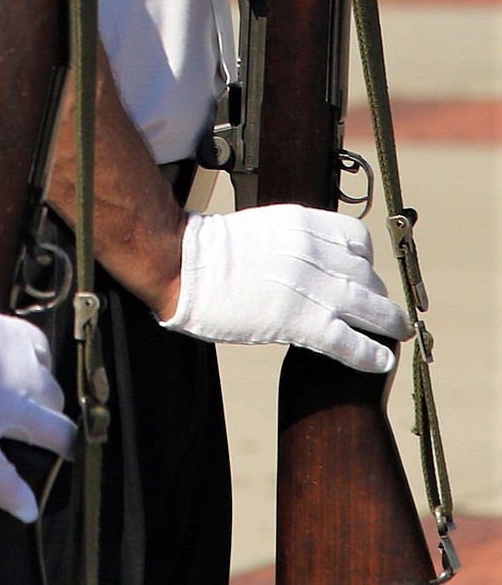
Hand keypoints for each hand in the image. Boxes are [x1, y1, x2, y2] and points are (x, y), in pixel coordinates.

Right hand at [160, 205, 410, 372]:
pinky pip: (350, 342)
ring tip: (399, 334)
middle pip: (368, 275)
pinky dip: (370, 354)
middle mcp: (315, 251)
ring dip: (389, 324)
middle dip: (379, 296)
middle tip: (385, 312)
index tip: (365, 275)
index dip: (366, 261)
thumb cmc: (211, 249)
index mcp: (303, 222)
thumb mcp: (262, 226)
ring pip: (370, 308)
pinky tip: (381, 362)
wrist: (185, 263)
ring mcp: (311, 287)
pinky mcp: (301, 322)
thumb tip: (307, 257)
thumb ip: (292, 239)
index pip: (357, 238)